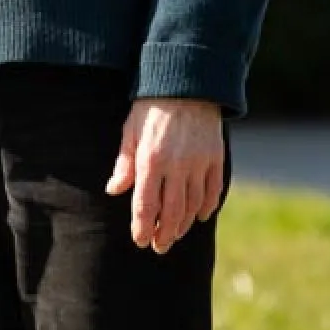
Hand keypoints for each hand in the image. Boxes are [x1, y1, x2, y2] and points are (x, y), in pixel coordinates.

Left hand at [106, 97, 224, 252]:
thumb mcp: (131, 131)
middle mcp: (176, 165)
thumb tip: (113, 190)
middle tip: (158, 247)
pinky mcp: (216, 158)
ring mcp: (199, 163)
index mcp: (151, 160)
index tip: (140, 241)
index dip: (142, 227)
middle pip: (172, 212)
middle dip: (164, 234)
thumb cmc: (151, 106)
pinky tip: (199, 216)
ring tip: (174, 235)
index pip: (146, 204)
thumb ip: (124, 163)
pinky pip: (213, 191)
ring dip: (184, 225)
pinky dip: (207, 207)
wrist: (186, 82)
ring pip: (193, 205)